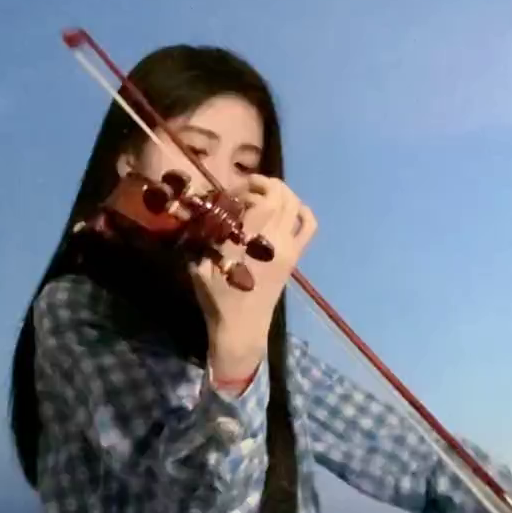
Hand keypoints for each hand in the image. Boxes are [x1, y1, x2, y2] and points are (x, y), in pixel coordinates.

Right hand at [189, 175, 317, 378]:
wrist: (243, 327)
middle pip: (281, 196)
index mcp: (249, 243)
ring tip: (263, 194)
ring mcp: (288, 247)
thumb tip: (209, 212)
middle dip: (263, 184)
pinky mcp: (295, 256)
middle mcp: (273, 240)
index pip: (260, 201)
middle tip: (246, 188)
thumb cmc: (218, 299)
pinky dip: (302, 211)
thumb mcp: (203, 266)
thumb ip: (208, 237)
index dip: (247, 188)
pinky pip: (308, 226)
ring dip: (281, 192)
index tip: (231, 192)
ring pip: (295, 205)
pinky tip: (288, 208)